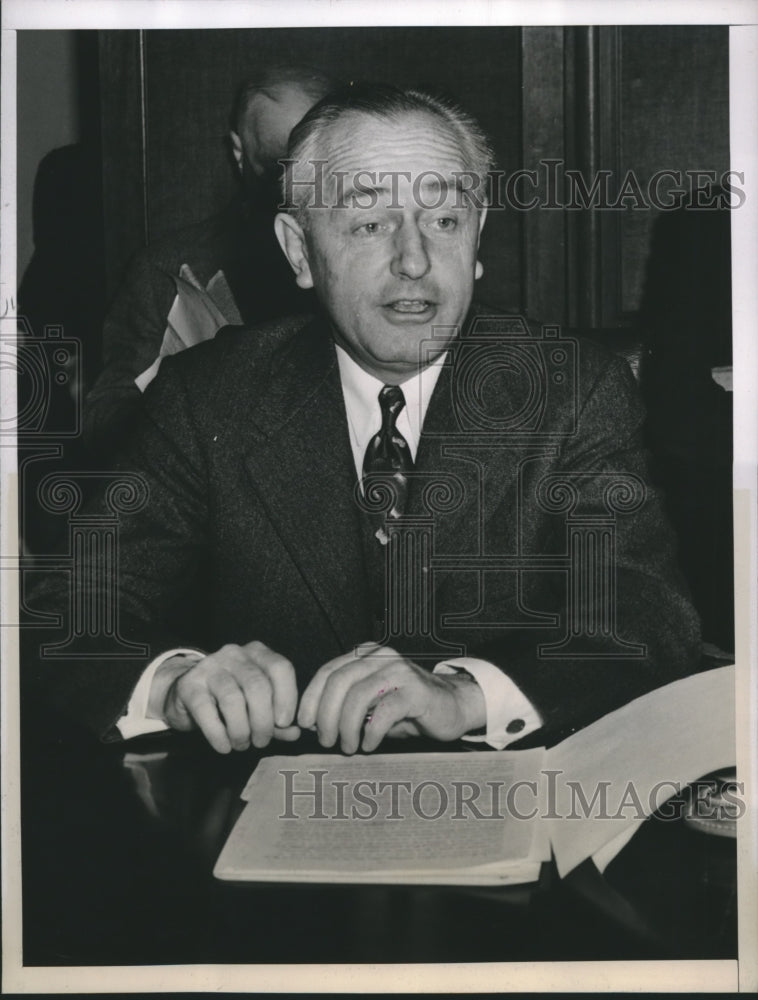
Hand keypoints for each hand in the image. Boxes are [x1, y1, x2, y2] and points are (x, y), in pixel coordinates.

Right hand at [152, 642, 300, 752]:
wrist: (186, 692)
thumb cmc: (230, 698)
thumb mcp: (257, 704)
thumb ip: (277, 719)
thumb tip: (295, 733)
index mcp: (257, 653)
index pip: (280, 668)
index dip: (287, 697)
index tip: (284, 723)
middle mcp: (234, 654)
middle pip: (257, 686)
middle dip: (263, 721)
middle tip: (261, 741)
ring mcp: (209, 666)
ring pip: (232, 699)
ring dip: (241, 730)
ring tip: (242, 745)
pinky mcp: (188, 685)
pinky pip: (206, 711)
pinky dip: (218, 734)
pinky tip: (224, 747)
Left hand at [298, 643, 485, 753]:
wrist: (452, 706)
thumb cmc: (406, 707)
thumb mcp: (371, 702)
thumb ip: (344, 704)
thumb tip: (311, 723)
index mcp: (366, 654)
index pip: (328, 671)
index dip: (311, 698)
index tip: (304, 724)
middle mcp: (382, 656)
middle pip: (339, 681)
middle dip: (326, 715)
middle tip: (325, 740)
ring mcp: (400, 671)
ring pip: (359, 695)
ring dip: (346, 726)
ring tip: (347, 747)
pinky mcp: (417, 691)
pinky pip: (385, 711)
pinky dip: (371, 732)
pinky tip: (369, 745)